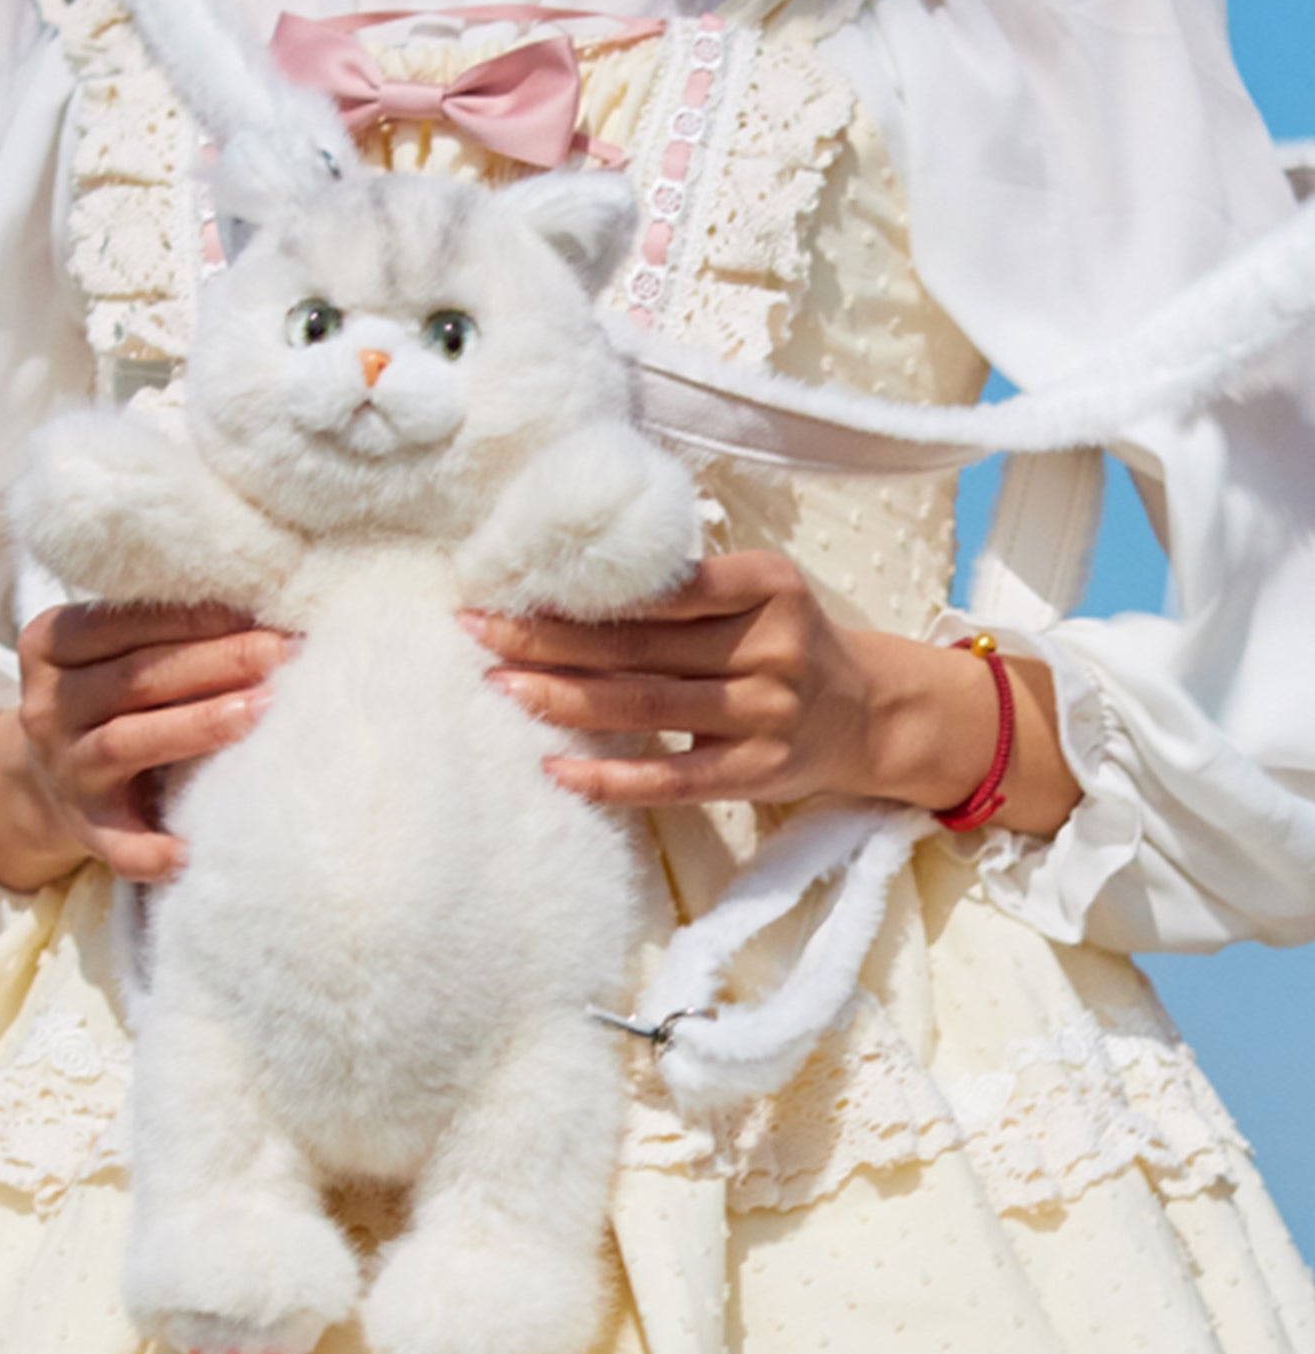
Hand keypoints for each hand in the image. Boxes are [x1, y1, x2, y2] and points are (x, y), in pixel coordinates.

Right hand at [0, 603, 291, 888]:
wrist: (49, 778)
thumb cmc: (110, 697)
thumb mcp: (115, 654)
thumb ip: (165, 633)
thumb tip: (266, 614)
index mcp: (49, 648)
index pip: (116, 622)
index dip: (186, 615)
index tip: (254, 609)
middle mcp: (48, 708)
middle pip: (132, 679)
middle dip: (211, 662)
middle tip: (277, 652)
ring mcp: (66, 770)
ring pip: (124, 743)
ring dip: (194, 726)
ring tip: (259, 711)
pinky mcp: (87, 828)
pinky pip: (116, 845)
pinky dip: (150, 851)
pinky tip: (189, 850)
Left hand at [466, 550, 1079, 834]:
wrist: (875, 714)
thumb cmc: (789, 642)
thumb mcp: (759, 593)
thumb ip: (686, 585)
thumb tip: (569, 575)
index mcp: (766, 584)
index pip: (661, 585)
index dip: (583, 588)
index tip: (515, 582)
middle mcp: (769, 646)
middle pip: (637, 645)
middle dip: (548, 638)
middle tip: (477, 629)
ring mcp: (765, 713)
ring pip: (644, 706)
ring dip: (561, 697)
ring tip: (499, 684)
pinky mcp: (757, 773)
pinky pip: (671, 779)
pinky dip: (610, 777)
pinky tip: (555, 768)